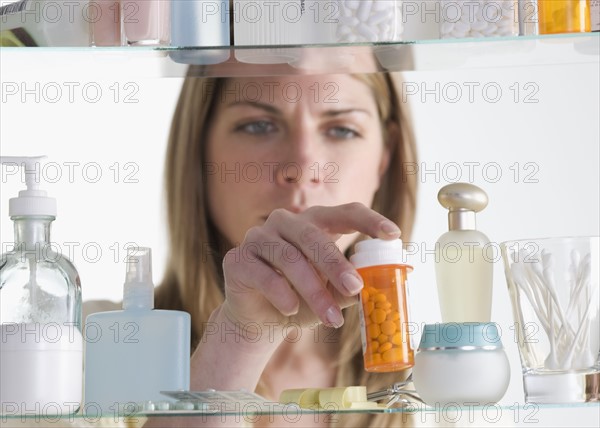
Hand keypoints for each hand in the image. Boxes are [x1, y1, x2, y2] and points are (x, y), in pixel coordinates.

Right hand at [220, 202, 401, 335]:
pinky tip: (291, 310)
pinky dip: (282, 295)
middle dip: (336, 265)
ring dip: (313, 291)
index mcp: (313, 223)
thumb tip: (373, 287)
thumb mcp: (330, 295)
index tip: (393, 234)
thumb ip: (348, 288)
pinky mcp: (237, 258)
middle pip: (313, 236)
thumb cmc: (300, 300)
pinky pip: (264, 274)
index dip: (369, 220)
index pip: (344, 212)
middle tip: (356, 289)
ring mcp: (257, 237)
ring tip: (330, 319)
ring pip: (290, 258)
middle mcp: (284, 223)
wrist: (259, 321)